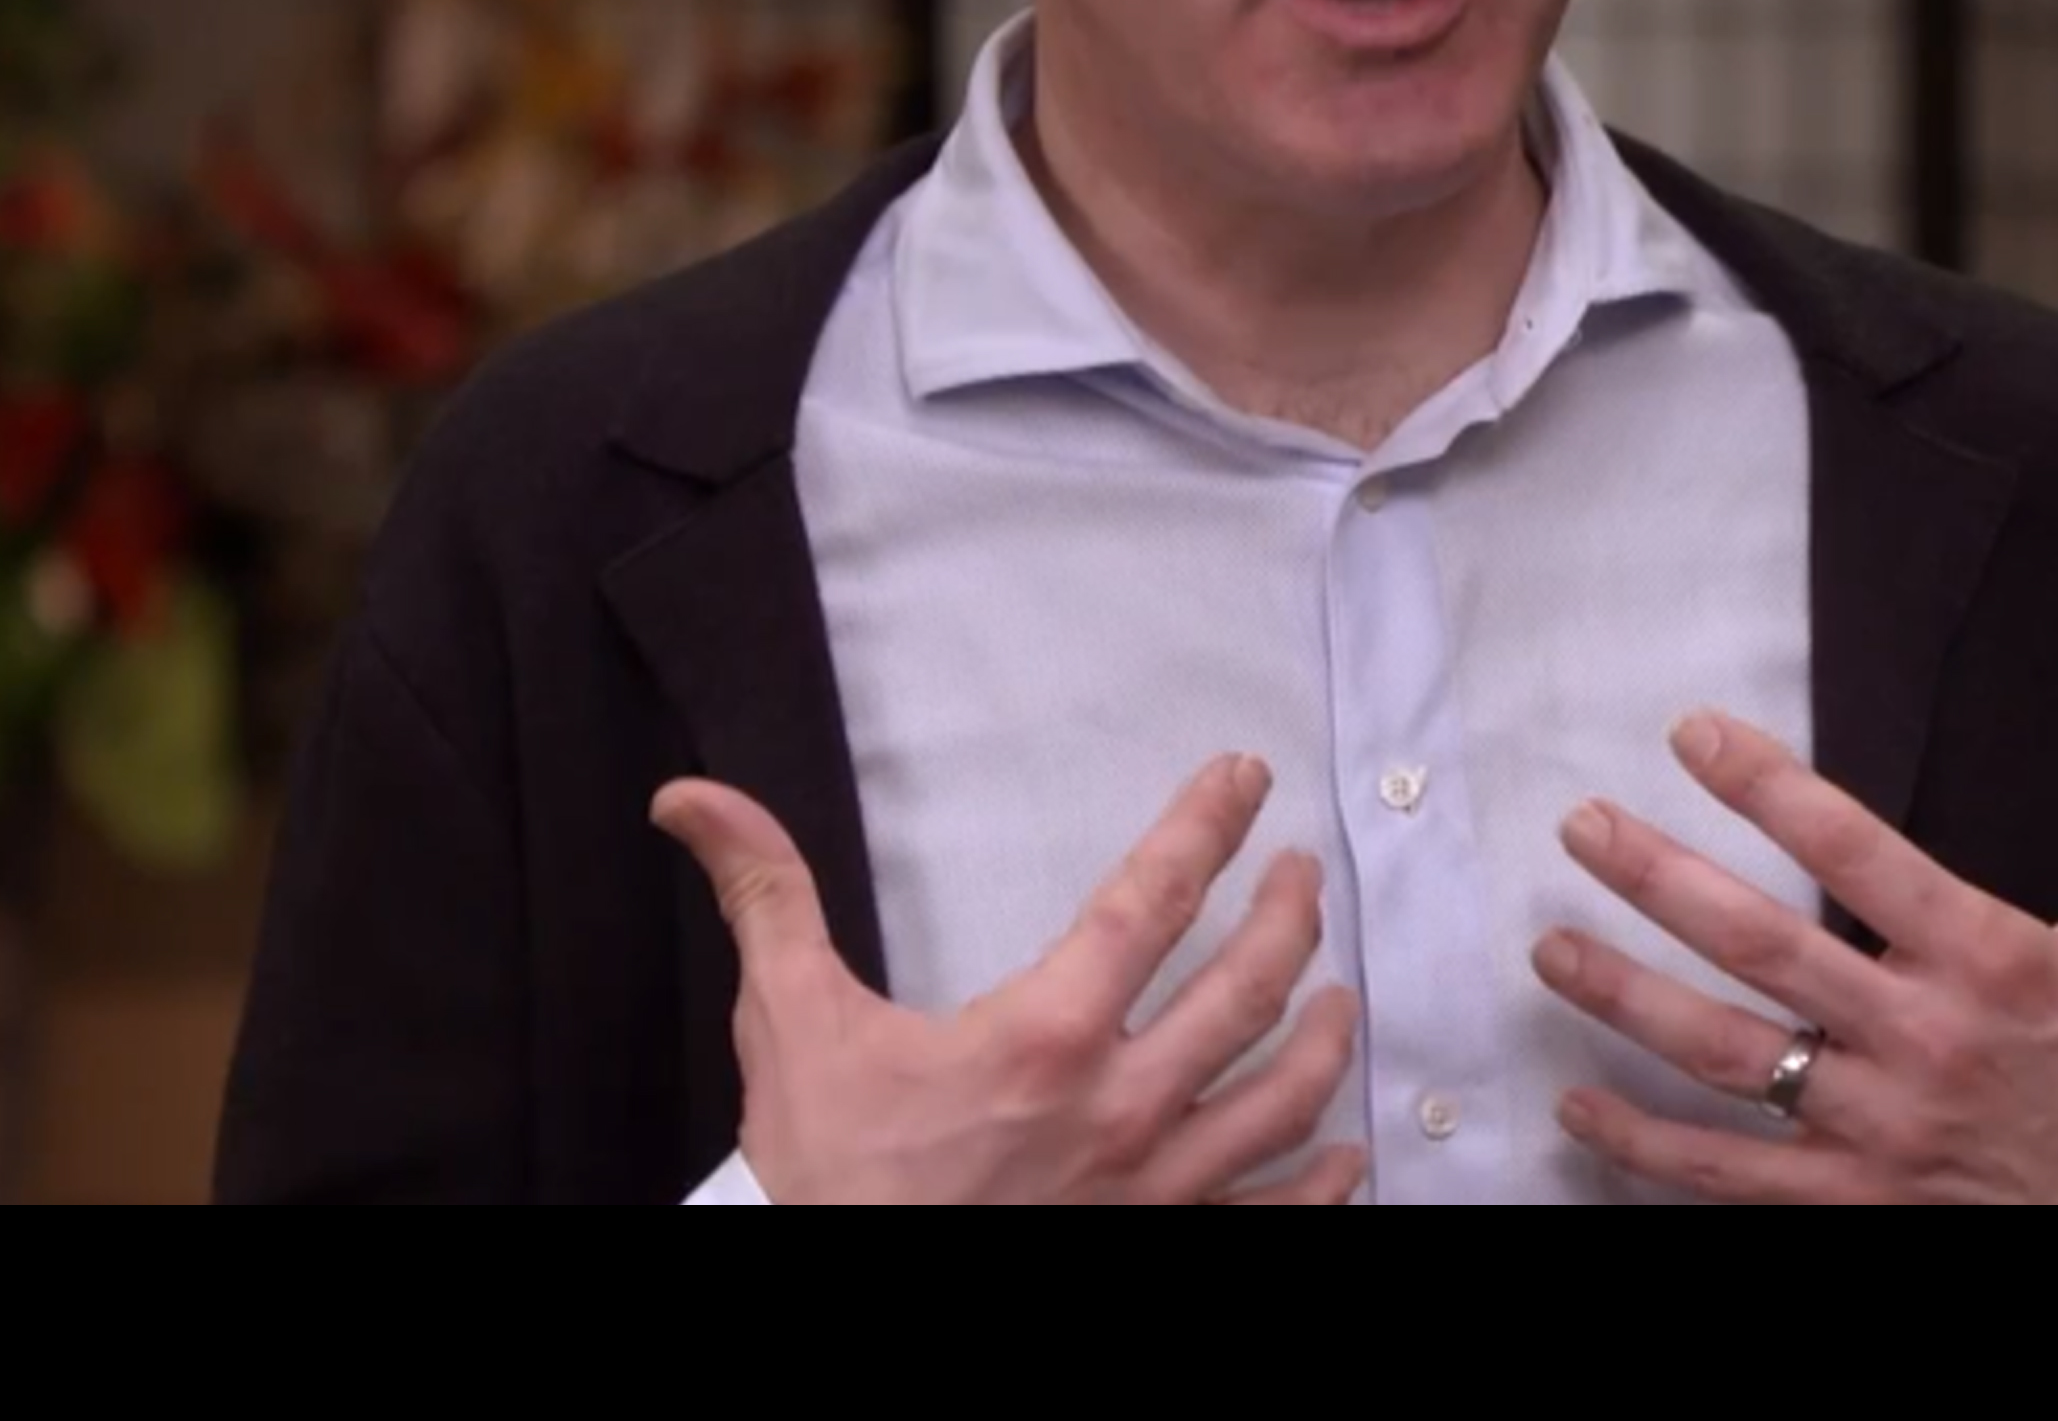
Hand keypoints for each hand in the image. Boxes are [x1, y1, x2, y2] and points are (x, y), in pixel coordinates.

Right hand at [653, 750, 1364, 1203]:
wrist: (830, 1299)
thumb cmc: (826, 1181)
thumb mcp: (792, 1030)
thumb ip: (767, 902)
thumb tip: (694, 796)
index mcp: (1048, 1037)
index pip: (1154, 897)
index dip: (1205, 824)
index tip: (1245, 777)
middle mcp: (1125, 1109)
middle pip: (1249, 990)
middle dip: (1288, 919)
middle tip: (1301, 876)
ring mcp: (1156, 1192)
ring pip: (1284, 1100)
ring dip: (1324, 1040)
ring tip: (1336, 996)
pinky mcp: (1167, 1248)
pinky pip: (1274, 1214)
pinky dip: (1323, 1182)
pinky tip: (1345, 1155)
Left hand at [1532, 673, 2057, 1202]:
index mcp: (1990, 957)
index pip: (1855, 850)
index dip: (1766, 786)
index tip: (1691, 733)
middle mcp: (1923, 1040)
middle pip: (1760, 945)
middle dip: (1657, 879)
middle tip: (1581, 826)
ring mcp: (1883, 1130)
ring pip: (1725, 1058)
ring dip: (1627, 999)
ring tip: (1550, 948)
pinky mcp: (1862, 1203)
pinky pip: (1730, 1177)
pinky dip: (1645, 1145)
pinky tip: (1578, 1104)